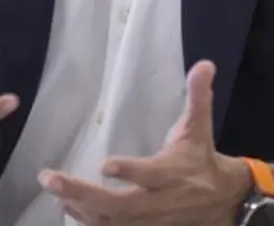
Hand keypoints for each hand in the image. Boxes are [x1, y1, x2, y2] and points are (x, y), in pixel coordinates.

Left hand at [39, 61, 251, 224]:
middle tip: (50, 179)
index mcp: (174, 173)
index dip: (130, 171)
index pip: (151, 175)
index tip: (104, 164)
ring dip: (81, 208)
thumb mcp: (200, 128)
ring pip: (113, 222)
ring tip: (54, 190)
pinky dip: (88, 222)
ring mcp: (150, 222)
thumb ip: (198, 97)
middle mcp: (160, 202)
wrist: (223, 202)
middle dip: (84, 193)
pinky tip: (67, 206)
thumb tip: (204, 64)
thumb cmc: (200, 160)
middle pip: (121, 204)